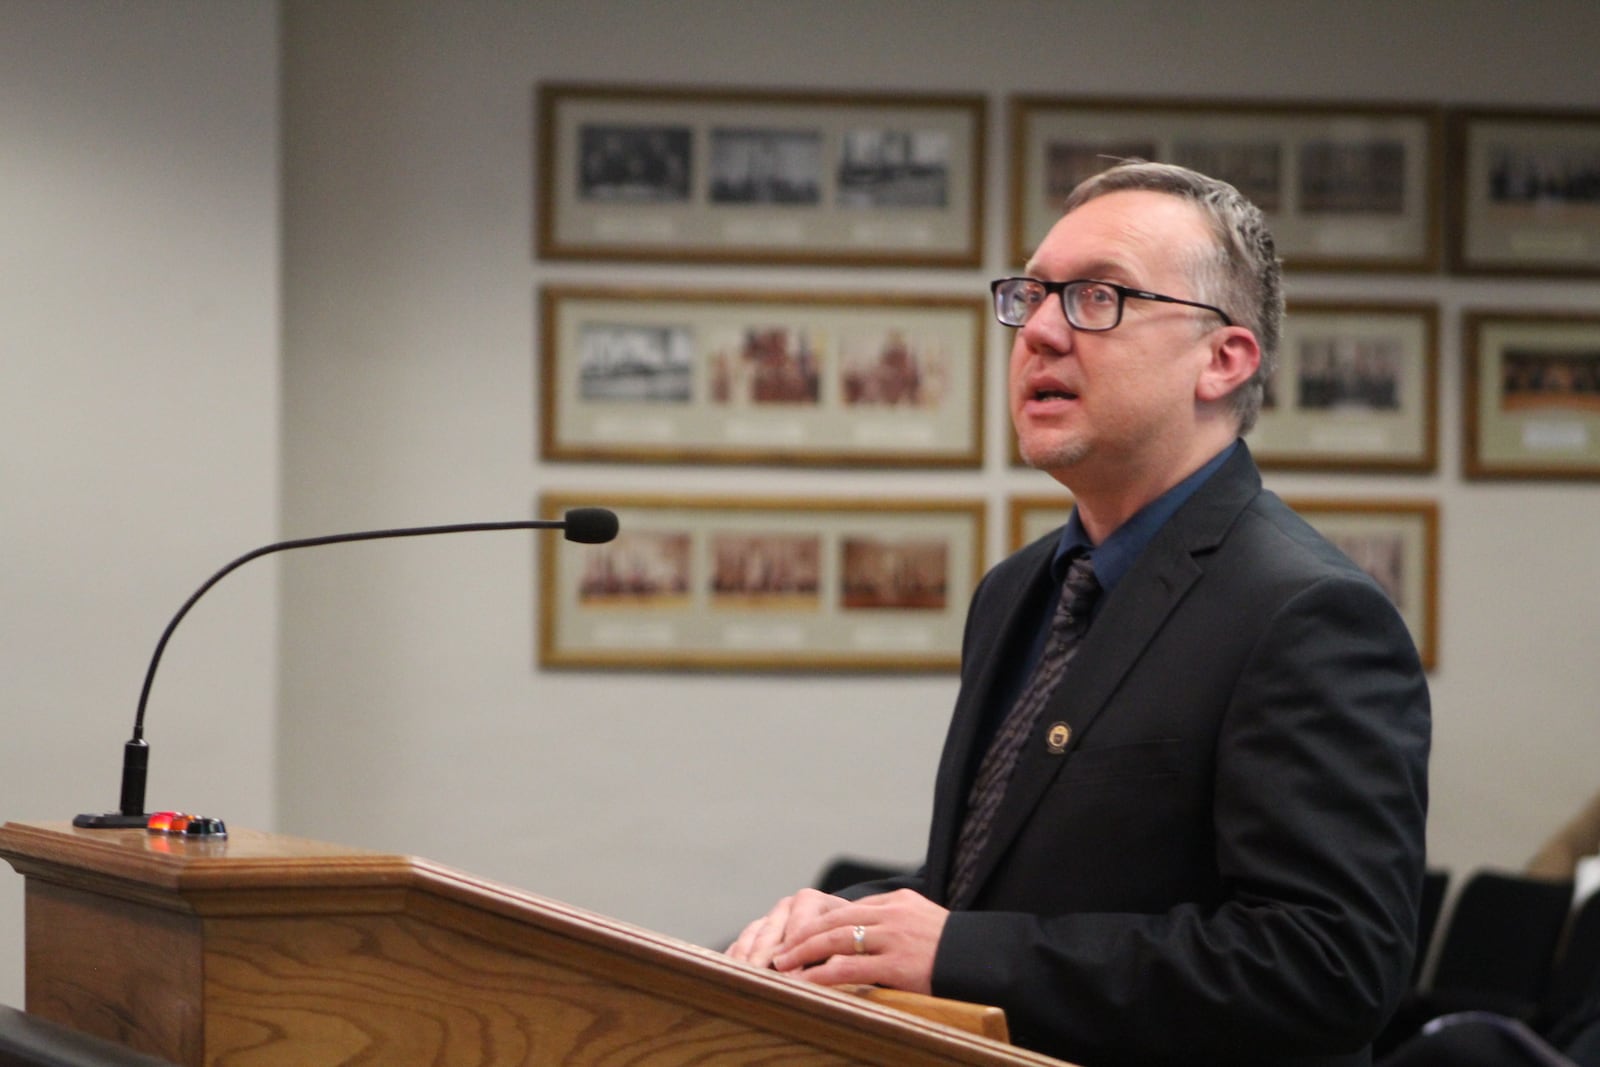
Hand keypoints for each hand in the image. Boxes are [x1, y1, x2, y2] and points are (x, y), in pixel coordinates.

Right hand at [727, 888, 846, 968]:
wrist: (841, 930)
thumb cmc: (848, 941)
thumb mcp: (849, 945)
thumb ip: (838, 957)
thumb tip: (824, 976)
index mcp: (810, 901)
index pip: (799, 929)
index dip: (795, 955)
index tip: (791, 979)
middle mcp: (786, 906)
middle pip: (769, 933)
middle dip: (763, 958)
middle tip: (758, 979)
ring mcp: (768, 918)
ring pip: (751, 937)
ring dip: (745, 959)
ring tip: (742, 981)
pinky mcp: (755, 931)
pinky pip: (740, 943)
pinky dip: (736, 959)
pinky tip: (733, 976)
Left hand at [772, 889, 947, 994]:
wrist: (985, 960)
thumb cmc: (953, 949)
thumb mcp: (924, 921)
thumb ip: (895, 923)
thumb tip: (865, 936)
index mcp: (898, 901)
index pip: (848, 909)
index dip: (819, 923)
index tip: (798, 935)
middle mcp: (892, 914)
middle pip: (835, 920)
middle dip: (803, 934)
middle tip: (780, 949)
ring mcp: (894, 938)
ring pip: (836, 940)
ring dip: (804, 952)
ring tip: (783, 965)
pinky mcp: (897, 965)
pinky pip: (850, 968)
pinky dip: (822, 974)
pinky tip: (806, 980)